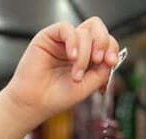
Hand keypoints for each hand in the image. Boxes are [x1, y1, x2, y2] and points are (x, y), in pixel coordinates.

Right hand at [0, 18, 120, 128]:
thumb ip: (101, 72)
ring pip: (84, 31)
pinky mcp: (48, 37)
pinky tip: (71, 57)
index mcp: (87, 57)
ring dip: (85, 54)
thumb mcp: (86, 87)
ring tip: (76, 74)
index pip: (106, 42)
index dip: (111, 49)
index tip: (111, 62)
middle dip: (103, 42)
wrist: (34, 104)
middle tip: (99, 60)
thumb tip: (111, 58)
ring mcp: (63, 41)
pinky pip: (66, 29)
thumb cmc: (56, 97)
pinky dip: (73, 42)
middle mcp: (76, 46)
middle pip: (97, 29)